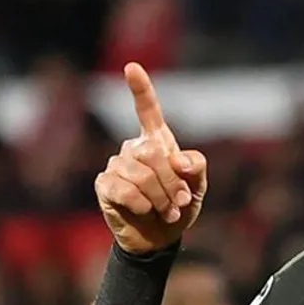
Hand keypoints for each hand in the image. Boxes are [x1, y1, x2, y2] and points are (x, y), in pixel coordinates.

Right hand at [95, 63, 208, 254]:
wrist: (160, 237)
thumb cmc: (179, 207)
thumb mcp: (198, 187)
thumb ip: (196, 168)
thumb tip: (177, 158)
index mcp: (157, 142)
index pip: (147, 111)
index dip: (140, 89)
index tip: (132, 67)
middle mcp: (133, 149)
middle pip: (152, 152)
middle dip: (171, 181)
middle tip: (179, 201)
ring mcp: (116, 166)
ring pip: (140, 173)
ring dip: (160, 197)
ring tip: (166, 211)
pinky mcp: (104, 185)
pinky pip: (124, 189)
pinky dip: (143, 204)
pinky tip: (145, 211)